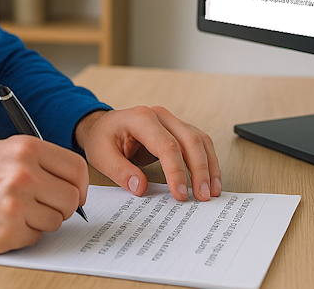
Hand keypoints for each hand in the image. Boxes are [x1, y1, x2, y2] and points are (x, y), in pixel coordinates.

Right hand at [0, 135, 88, 254]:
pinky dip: (24, 233)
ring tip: (16, 211)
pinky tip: (4, 222)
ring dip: (42, 220)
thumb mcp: (2, 151)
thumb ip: (39, 160)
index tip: (75, 193)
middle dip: (63, 206)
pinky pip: (36, 237)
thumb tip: (74, 180)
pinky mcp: (7, 231)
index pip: (77, 168)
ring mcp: (16, 204)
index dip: (80, 185)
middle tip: (44, 206)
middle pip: (72, 198)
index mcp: (25, 149)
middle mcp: (23, 173)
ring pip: (57, 220)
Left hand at [74, 107, 220, 201]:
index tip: (180, 194)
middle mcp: (160, 116)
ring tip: (211, 192)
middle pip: (190, 141)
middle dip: (199, 170)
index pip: (167, 145)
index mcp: (141, 118)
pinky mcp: (178, 130)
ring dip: (209, 167)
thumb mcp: (101, 156)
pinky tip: (210, 180)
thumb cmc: (102, 138)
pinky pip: (199, 143)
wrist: (102, 126)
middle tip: (202, 197)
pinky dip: (208, 162)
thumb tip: (140, 187)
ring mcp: (171, 121)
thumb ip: (120, 172)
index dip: (177, 171)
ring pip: (200, 141)